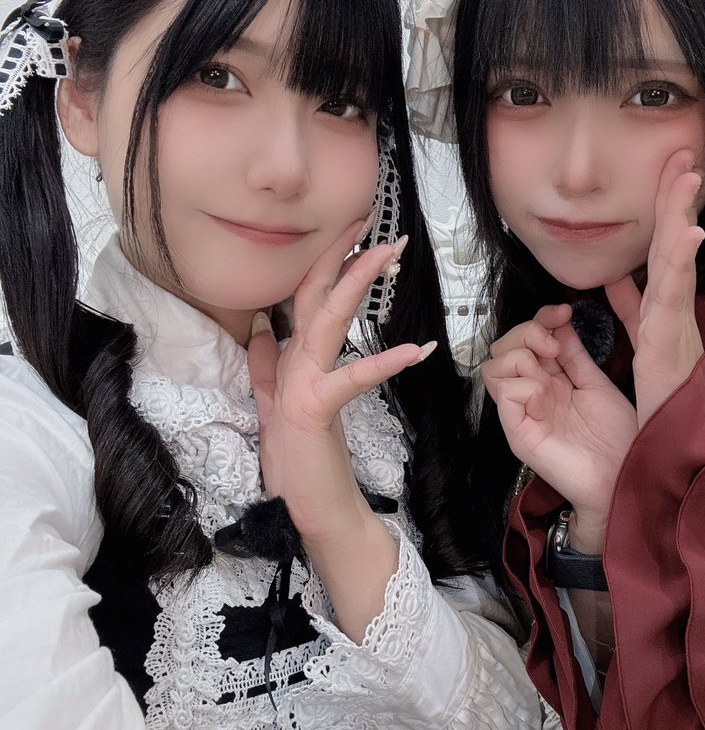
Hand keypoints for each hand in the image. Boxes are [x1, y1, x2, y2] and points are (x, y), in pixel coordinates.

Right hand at [247, 220, 433, 540]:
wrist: (307, 507)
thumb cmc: (300, 459)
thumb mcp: (278, 405)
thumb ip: (266, 365)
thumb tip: (261, 329)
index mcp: (293, 358)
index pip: (307, 296)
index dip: (328, 259)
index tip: (357, 228)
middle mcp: (294, 362)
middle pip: (315, 294)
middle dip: (343, 254)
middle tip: (374, 222)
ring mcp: (300, 383)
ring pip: (325, 318)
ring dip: (356, 282)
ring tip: (386, 254)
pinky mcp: (312, 409)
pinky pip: (351, 378)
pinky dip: (384, 363)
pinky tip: (417, 349)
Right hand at [482, 305, 636, 545]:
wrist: (625, 477)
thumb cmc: (618, 440)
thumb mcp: (596, 384)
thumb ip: (575, 355)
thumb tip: (562, 320)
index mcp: (549, 382)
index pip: (524, 339)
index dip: (540, 318)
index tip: (564, 311)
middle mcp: (531, 396)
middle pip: (502, 348)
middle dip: (526, 333)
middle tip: (554, 344)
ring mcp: (522, 414)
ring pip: (493, 367)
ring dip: (521, 357)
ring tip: (549, 368)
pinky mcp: (519, 434)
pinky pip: (505, 395)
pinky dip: (524, 385)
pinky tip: (546, 394)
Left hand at [605, 149, 704, 427]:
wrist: (674, 434)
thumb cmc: (662, 391)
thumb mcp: (639, 336)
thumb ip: (629, 305)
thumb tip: (616, 275)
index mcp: (662, 304)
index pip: (662, 247)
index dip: (666, 210)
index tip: (669, 173)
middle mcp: (673, 307)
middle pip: (674, 242)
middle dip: (676, 198)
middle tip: (683, 156)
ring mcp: (675, 319)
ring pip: (678, 258)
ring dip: (681, 215)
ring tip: (686, 177)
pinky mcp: (670, 336)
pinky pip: (675, 294)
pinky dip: (681, 262)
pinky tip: (688, 233)